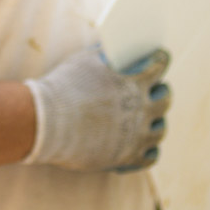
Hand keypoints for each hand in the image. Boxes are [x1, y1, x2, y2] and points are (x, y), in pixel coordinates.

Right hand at [23, 45, 170, 172]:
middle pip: (165, 98)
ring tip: (149, 119)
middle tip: (156, 90)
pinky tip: (142, 144)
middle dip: (161, 91)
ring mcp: (137, 135)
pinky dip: (149, 149)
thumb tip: (115, 51)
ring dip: (156, 121)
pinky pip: (151, 156)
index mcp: (134, 82)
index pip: (159, 65)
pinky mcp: (128, 157)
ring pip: (160, 129)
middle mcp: (142, 109)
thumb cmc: (62, 88)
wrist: (45, 123)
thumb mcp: (84, 61)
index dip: (160, 59)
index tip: (161, 58)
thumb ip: (106, 56)